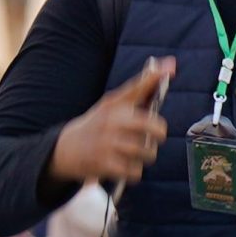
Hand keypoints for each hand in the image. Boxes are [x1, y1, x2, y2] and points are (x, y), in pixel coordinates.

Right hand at [48, 58, 173, 186]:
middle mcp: (112, 122)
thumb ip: (142, 87)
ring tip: (133, 152)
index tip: (171, 68)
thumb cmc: (98, 124)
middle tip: (151, 137)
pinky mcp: (105, 165)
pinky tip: (123, 165)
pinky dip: (133, 171)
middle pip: (155, 128)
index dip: (156, 78)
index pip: (139, 88)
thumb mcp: (114, 103)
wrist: (65, 149)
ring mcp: (109, 144)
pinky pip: (135, 171)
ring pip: (148, 152)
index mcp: (115, 105)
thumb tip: (170, 65)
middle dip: (158, 135)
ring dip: (144, 155)